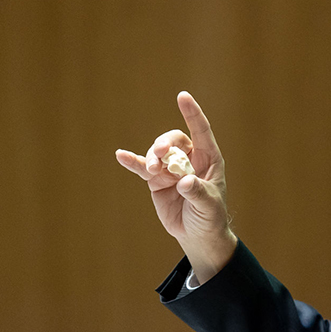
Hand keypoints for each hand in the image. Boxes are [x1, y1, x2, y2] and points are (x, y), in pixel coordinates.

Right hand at [116, 91, 236, 281]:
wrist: (196, 234)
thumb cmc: (210, 217)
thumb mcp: (208, 206)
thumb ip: (197, 193)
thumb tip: (185, 182)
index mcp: (208, 159)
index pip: (201, 131)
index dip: (192, 113)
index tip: (183, 96)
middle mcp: (188, 159)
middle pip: (173, 140)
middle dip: (164, 143)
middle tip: (159, 154)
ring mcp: (170, 169)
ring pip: (156, 153)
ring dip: (151, 157)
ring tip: (152, 170)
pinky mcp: (156, 180)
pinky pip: (141, 167)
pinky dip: (132, 162)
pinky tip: (121, 156)